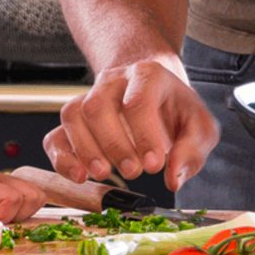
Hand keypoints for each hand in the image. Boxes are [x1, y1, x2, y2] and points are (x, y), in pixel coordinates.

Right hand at [44, 58, 218, 191]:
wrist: (155, 92)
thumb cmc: (176, 110)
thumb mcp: (199, 126)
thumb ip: (192, 150)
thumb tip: (173, 178)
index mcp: (147, 75)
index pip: (138, 101)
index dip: (144, 135)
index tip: (154, 165)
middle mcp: (112, 82)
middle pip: (98, 107)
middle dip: (113, 144)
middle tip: (133, 171)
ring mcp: (88, 98)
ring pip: (72, 116)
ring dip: (85, 150)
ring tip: (104, 174)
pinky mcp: (75, 122)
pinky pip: (55, 136)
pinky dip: (62, 159)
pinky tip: (79, 176)